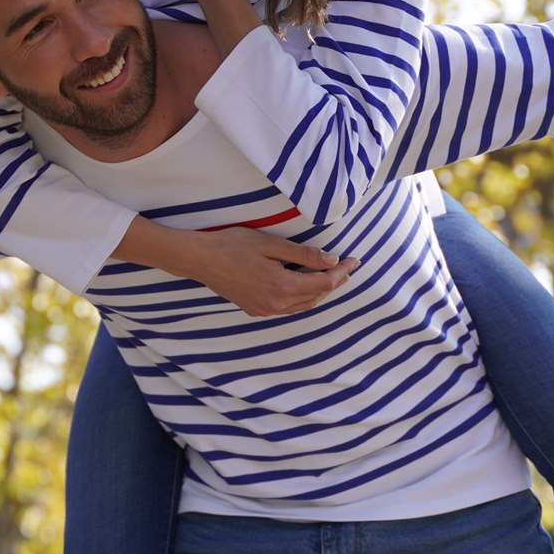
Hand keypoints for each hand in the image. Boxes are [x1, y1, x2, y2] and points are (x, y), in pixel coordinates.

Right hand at [180, 227, 359, 316]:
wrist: (200, 259)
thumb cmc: (233, 245)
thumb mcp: (271, 244)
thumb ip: (304, 254)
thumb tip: (332, 260)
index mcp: (282, 286)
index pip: (323, 283)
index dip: (341, 272)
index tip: (354, 259)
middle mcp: (275, 304)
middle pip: (316, 297)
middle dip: (334, 282)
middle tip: (348, 267)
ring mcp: (265, 310)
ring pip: (303, 305)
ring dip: (320, 292)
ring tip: (333, 276)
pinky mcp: (256, 309)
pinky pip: (288, 307)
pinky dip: (303, 297)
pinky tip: (306, 285)